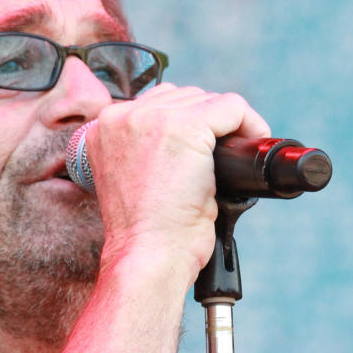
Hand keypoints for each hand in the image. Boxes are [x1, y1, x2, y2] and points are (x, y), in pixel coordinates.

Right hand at [83, 84, 271, 286]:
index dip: (186, 125)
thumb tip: (186, 136)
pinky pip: (231, 108)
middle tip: (218, 160)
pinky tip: (248, 146)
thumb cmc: (145, 232)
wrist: (148, 255)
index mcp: (103, 128)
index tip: (200, 152)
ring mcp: (153, 119)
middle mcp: (122, 117)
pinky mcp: (187, 127)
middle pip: (184, 98)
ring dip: (227, 127)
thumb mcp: (131, 179)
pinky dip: (249, 124)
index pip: (157, 105)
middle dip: (207, 125)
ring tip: (230, 159)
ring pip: (209, 100)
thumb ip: (144, 149)